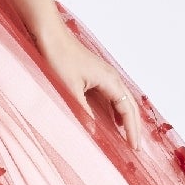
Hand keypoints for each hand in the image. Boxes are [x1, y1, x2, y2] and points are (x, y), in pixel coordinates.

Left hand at [34, 19, 140, 152]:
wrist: (50, 36)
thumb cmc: (59, 58)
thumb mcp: (69, 91)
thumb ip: (83, 113)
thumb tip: (94, 133)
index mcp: (110, 80)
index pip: (128, 110)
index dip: (132, 130)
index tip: (134, 148)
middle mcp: (111, 77)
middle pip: (130, 105)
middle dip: (134, 127)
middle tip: (135, 147)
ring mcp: (104, 75)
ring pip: (122, 100)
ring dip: (126, 119)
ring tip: (127, 137)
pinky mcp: (95, 74)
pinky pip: (112, 95)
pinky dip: (115, 110)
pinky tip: (111, 120)